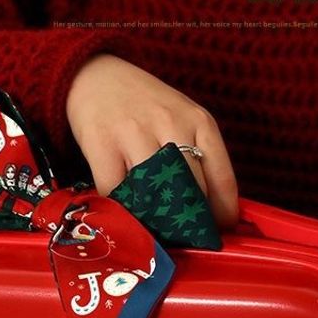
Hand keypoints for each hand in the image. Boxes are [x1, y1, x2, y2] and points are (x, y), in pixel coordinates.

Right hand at [66, 55, 237, 228]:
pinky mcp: (102, 143)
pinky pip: (116, 192)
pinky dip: (120, 208)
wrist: (94, 76)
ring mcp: (135, 133)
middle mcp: (172, 124)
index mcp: (200, 122)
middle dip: (189, 225)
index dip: (222, 216)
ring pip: (154, 195)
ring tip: (154, 232)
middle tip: (183, 241)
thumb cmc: (144, 108)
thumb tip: (210, 216)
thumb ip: (198, 160)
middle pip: (190, 193)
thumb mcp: (182, 123)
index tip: (217, 234)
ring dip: (155, 222)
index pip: (223, 180)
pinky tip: (122, 211)